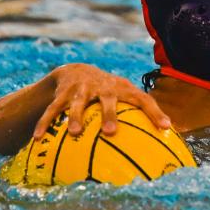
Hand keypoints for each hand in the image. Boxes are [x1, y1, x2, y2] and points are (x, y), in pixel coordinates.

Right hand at [32, 63, 170, 138]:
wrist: (76, 71)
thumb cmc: (109, 91)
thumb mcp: (125, 96)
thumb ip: (144, 113)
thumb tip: (170, 135)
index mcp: (122, 89)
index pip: (143, 99)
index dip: (155, 112)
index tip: (166, 128)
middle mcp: (102, 87)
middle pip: (107, 100)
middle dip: (108, 115)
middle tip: (110, 132)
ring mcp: (81, 90)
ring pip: (77, 104)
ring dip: (74, 117)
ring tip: (73, 133)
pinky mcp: (62, 94)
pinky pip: (52, 110)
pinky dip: (45, 123)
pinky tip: (38, 137)